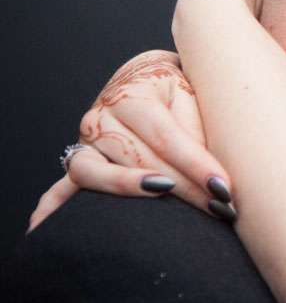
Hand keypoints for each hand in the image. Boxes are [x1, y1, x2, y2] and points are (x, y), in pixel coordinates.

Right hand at [27, 49, 234, 231]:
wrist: (151, 76)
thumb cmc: (179, 90)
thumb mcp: (192, 95)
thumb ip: (198, 127)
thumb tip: (214, 171)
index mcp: (133, 97)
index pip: (167, 136)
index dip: (197, 164)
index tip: (223, 187)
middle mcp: (102, 118)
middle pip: (138, 159)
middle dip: (182, 187)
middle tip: (217, 207)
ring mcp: (86, 142)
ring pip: (97, 174)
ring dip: (131, 192)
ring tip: (165, 203)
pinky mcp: (81, 161)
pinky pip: (61, 187)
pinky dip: (53, 207)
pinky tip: (44, 226)